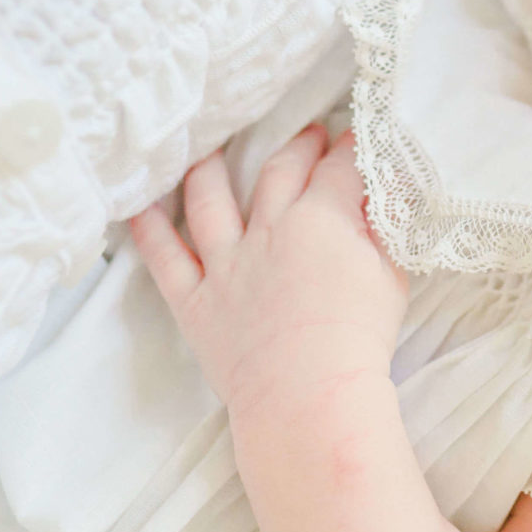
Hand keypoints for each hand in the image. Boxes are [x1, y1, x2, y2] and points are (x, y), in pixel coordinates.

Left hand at [129, 126, 406, 413]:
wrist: (309, 395)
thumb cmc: (359, 340)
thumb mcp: (391, 276)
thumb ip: (380, 231)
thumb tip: (374, 200)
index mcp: (321, 218)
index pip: (341, 168)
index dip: (352, 148)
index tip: (359, 138)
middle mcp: (268, 229)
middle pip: (280, 170)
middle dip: (299, 147)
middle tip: (311, 135)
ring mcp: (226, 263)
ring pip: (211, 199)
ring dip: (213, 169)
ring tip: (214, 152)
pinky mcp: (196, 299)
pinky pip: (164, 257)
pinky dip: (149, 230)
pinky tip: (139, 206)